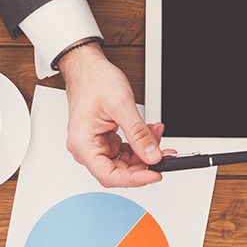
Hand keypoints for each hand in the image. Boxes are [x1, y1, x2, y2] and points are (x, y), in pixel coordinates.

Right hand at [56, 42, 167, 187]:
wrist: (87, 67)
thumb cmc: (93, 81)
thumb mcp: (121, 107)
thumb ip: (138, 134)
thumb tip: (152, 156)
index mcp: (83, 145)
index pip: (110, 175)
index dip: (135, 179)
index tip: (155, 175)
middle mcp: (86, 148)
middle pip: (118, 170)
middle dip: (144, 163)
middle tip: (163, 154)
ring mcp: (95, 144)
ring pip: (124, 160)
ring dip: (143, 151)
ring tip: (157, 134)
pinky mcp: (103, 138)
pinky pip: (123, 149)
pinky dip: (138, 142)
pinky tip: (149, 132)